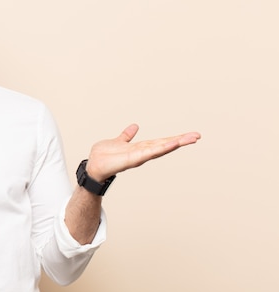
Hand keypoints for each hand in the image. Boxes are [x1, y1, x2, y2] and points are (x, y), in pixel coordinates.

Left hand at [86, 124, 200, 181]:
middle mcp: (142, 153)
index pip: (160, 142)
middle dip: (181, 140)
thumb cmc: (104, 156)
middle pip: (165, 145)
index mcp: (140, 148)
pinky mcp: (134, 159)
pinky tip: (173, 143)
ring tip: (191, 138)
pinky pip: (149, 152)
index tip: (189, 135)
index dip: (174, 138)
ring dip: (176, 143)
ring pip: (161, 148)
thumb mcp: (118, 141)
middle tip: (197, 136)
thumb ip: (126, 136)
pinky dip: (161, 148)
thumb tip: (134, 126)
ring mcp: (139, 156)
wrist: (93, 166)